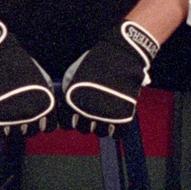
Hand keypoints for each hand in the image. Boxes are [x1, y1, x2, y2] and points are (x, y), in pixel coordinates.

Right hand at [0, 21, 57, 136]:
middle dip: (27, 124)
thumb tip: (48, 118)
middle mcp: (31, 114)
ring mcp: (12, 117)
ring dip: (12, 127)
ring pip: (15, 135)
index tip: (36, 116)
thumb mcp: (43, 81)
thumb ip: (48, 100)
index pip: (49, 127)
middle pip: (31, 132)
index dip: (42, 122)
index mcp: (46, 106)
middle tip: (19, 112)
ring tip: (7, 114)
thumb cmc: (22, 66)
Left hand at [63, 20, 157, 135]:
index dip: (72, 121)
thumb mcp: (72, 75)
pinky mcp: (123, 116)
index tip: (77, 116)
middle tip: (94, 113)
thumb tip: (67, 111)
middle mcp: (87, 111)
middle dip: (87, 122)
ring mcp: (105, 115)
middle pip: (84, 129)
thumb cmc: (95, 63)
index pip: (68, 124)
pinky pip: (118, 133)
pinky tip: (117, 121)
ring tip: (107, 115)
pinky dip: (117, 130)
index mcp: (72, 102)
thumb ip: (67, 93)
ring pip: (102, 132)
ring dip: (103, 126)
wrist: (119, 56)